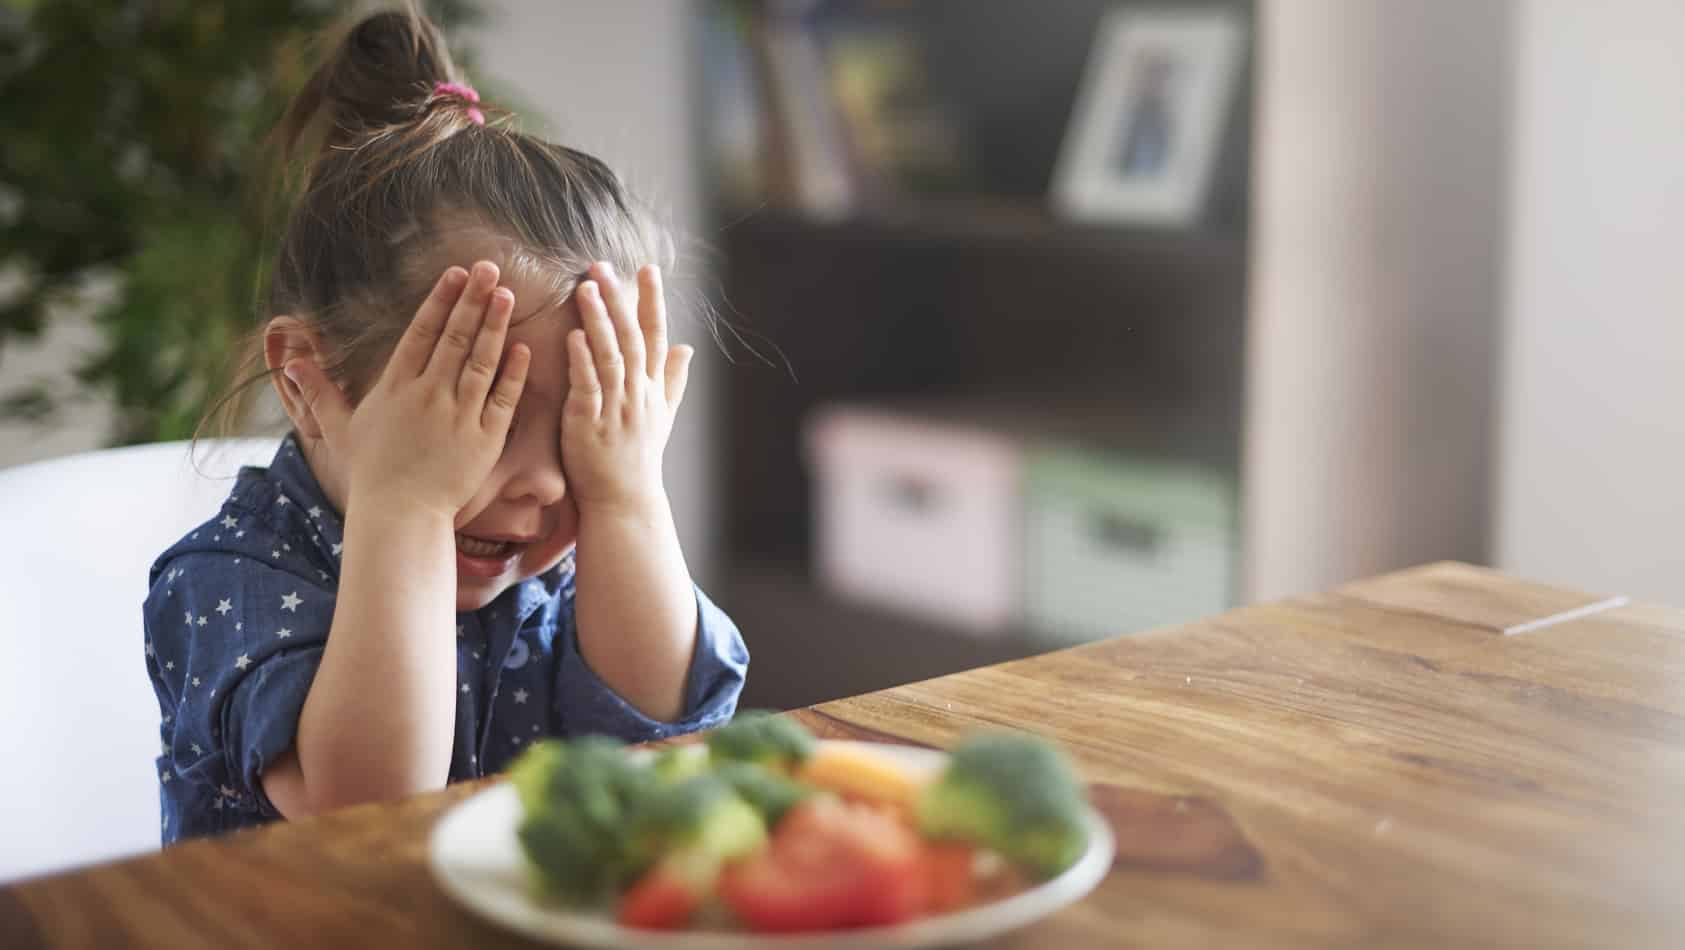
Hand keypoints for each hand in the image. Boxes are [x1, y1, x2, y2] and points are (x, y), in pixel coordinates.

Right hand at [283, 261, 530, 518]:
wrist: (400, 515)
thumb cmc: (372, 473)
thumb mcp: (341, 429)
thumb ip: (320, 392)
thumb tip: (290, 362)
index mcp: (397, 387)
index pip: (422, 333)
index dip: (440, 300)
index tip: (456, 273)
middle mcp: (428, 394)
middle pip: (455, 337)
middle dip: (473, 300)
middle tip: (490, 268)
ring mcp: (459, 415)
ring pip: (481, 361)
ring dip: (495, 326)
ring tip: (508, 295)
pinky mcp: (484, 438)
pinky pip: (503, 398)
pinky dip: (513, 373)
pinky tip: (523, 348)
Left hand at [562, 262, 693, 512]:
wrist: (625, 502)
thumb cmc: (639, 459)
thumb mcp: (663, 417)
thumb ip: (673, 380)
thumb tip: (689, 348)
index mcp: (653, 388)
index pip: (656, 336)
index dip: (652, 301)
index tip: (648, 268)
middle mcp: (638, 394)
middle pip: (632, 338)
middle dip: (619, 300)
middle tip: (602, 266)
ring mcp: (616, 408)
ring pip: (610, 356)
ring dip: (598, 321)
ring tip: (585, 288)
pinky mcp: (589, 424)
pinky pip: (588, 387)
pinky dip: (582, 361)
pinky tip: (573, 336)